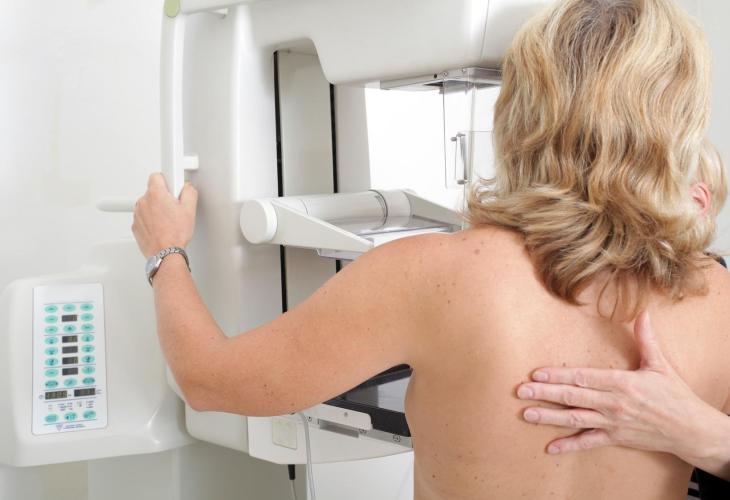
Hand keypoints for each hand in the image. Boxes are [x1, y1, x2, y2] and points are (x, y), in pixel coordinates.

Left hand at [132, 173, 197, 257]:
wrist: (165, 253)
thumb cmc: (175, 234)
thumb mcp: (189, 209)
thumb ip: (189, 191)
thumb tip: (187, 187)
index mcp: (155, 194)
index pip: (156, 176)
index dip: (167, 180)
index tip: (172, 187)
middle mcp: (143, 202)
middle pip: (153, 192)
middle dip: (163, 197)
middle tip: (174, 208)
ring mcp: (137, 214)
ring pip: (148, 205)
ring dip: (156, 210)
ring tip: (168, 221)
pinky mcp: (135, 226)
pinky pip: (143, 218)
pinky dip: (151, 221)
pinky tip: (162, 228)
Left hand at [517, 312, 729, 476]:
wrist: (690, 430)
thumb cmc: (674, 395)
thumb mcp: (660, 365)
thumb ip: (646, 339)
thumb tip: (642, 314)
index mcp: (622, 383)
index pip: (583, 377)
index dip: (559, 375)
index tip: (537, 373)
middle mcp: (613, 404)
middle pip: (573, 397)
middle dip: (545, 394)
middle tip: (521, 391)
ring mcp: (612, 423)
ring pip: (575, 419)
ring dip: (549, 417)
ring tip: (526, 414)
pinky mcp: (615, 438)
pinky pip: (589, 442)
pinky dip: (570, 445)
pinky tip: (551, 447)